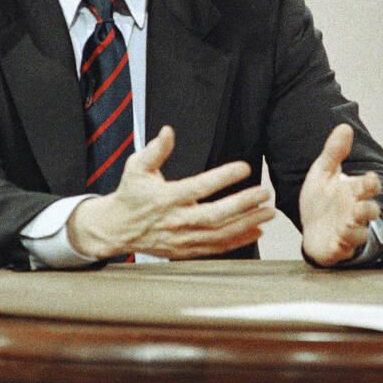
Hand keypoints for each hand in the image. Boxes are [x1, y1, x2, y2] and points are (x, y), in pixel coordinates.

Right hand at [67, 126, 274, 258]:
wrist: (115, 229)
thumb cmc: (130, 194)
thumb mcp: (137, 167)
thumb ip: (155, 150)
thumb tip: (168, 131)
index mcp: (165, 197)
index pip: (199, 187)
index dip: (223, 177)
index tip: (244, 168)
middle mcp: (175, 220)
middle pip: (215, 215)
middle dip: (243, 205)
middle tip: (264, 193)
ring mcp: (181, 238)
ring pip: (219, 235)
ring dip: (247, 224)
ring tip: (267, 213)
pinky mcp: (184, 251)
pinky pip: (215, 248)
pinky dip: (237, 241)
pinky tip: (256, 231)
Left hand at [298, 124, 382, 265]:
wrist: (311, 226)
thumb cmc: (322, 199)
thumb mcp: (323, 172)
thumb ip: (334, 151)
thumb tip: (344, 127)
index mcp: (353, 191)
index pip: (370, 186)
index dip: (372, 183)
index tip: (370, 179)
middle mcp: (354, 211)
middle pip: (371, 211)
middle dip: (368, 209)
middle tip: (362, 206)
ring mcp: (348, 230)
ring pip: (361, 232)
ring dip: (356, 228)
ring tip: (346, 223)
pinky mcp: (339, 247)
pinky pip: (346, 248)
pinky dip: (343, 244)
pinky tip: (337, 237)